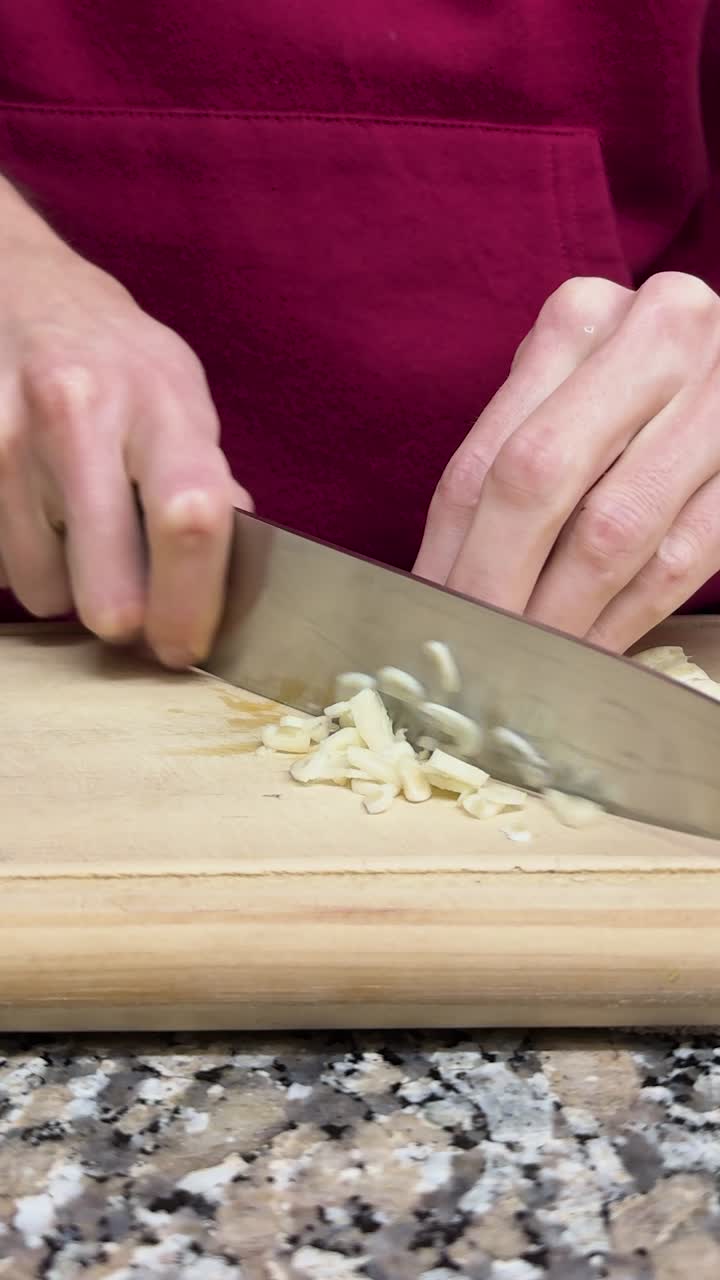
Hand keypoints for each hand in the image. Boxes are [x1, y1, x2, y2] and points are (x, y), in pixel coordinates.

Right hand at [0, 238, 249, 666]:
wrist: (15, 286)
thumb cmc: (110, 355)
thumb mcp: (176, 392)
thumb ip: (203, 475)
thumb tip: (231, 569)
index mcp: (157, 401)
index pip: (190, 520)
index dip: (190, 603)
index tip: (183, 645)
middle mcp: (77, 413)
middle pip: (108, 585)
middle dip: (124, 621)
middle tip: (130, 612)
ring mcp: (6, 437)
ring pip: (41, 588)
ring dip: (64, 585)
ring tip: (73, 527)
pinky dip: (21, 559)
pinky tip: (32, 511)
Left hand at [414, 272, 719, 651]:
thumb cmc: (640, 393)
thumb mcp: (571, 393)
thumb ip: (513, 460)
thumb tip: (444, 584)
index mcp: (581, 318)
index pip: (489, 457)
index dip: (450, 553)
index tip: (431, 619)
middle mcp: (655, 336)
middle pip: (538, 481)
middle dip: (495, 585)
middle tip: (471, 653)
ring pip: (613, 531)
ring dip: (561, 616)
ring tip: (525, 662)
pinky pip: (680, 559)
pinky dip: (627, 617)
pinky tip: (593, 649)